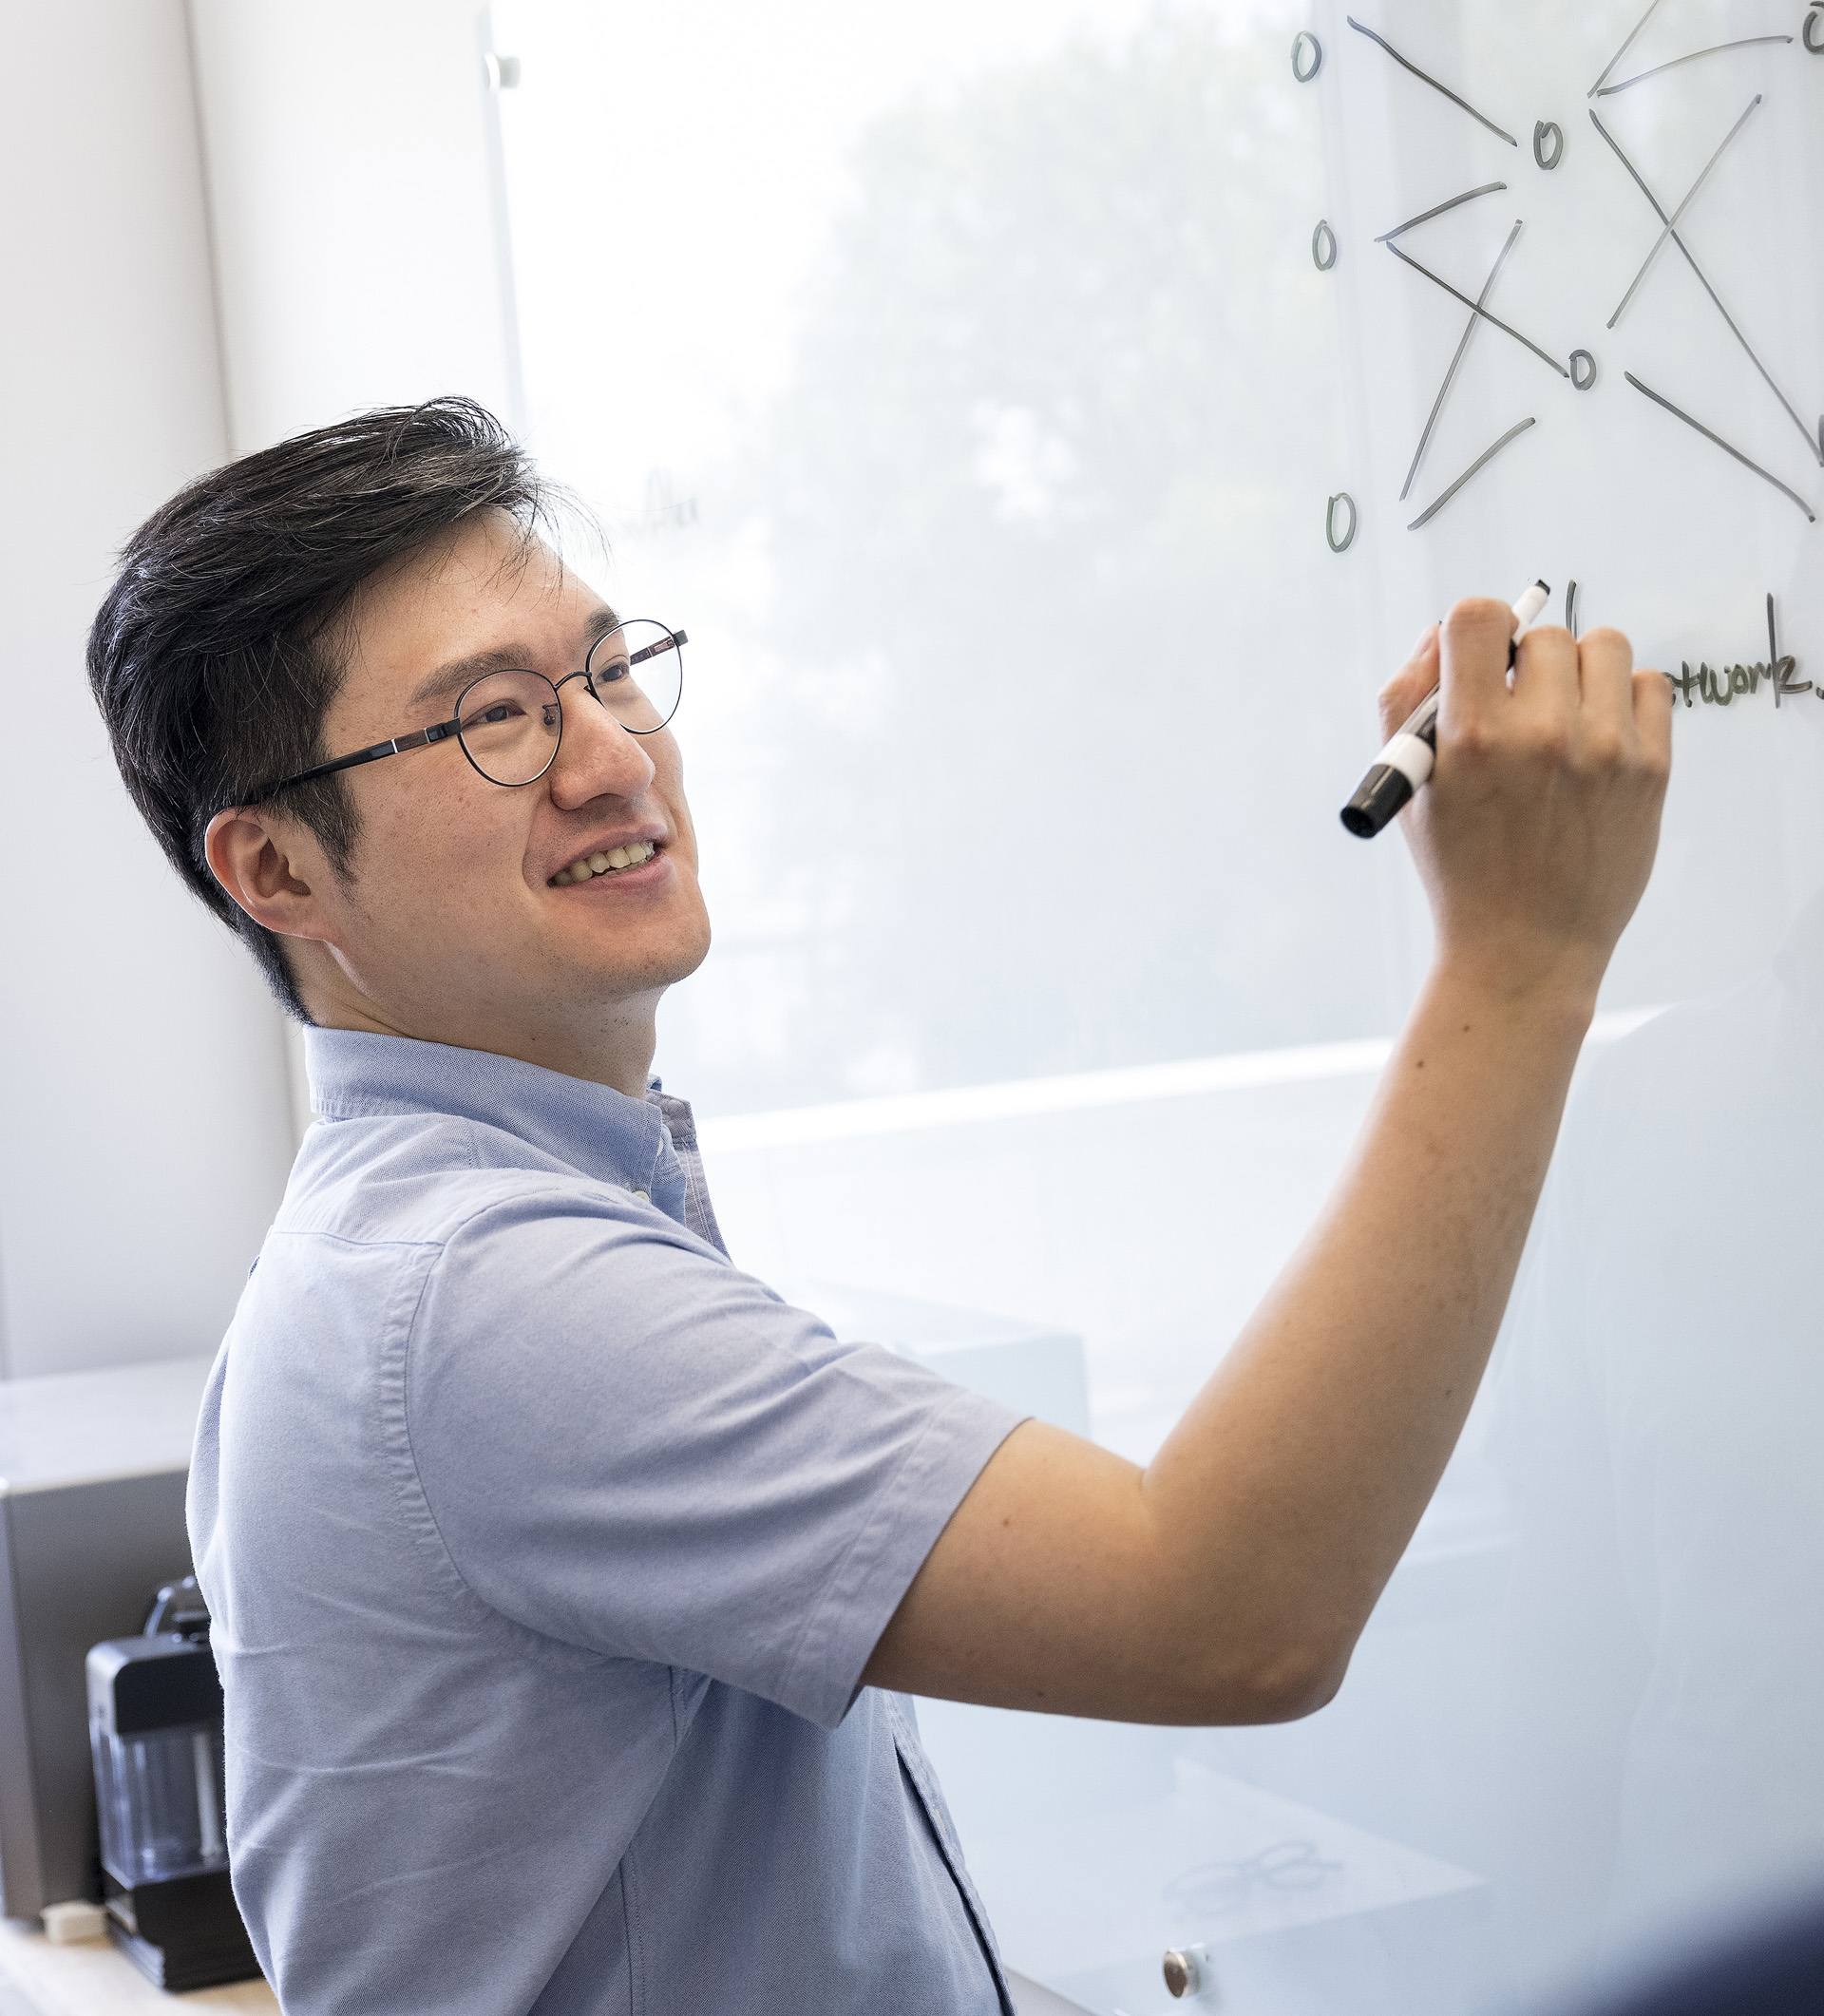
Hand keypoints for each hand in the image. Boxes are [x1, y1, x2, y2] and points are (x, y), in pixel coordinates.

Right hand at [1379, 601, 1671, 1010]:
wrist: (1524, 949)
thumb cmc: (1459, 868)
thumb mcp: (1410, 786)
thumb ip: (1407, 699)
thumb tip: (1440, 634)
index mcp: (1471, 736)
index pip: (1478, 617)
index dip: (1475, 630)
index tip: (1479, 661)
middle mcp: (1541, 735)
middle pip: (1544, 634)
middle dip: (1526, 665)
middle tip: (1519, 712)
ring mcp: (1604, 751)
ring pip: (1603, 645)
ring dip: (1579, 671)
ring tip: (1563, 717)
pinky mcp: (1651, 769)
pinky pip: (1650, 684)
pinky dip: (1624, 698)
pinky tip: (1599, 735)